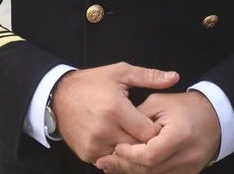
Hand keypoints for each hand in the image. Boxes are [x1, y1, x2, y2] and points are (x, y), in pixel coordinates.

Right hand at [51, 62, 179, 163]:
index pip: (149, 133)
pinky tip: (118, 141)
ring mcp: (95, 144)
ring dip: (131, 149)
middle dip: (146, 142)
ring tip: (133, 136)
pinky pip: (111, 160)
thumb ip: (149, 76)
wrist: (59, 96)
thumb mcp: (120, 72)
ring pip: (125, 156)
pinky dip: (117, 153)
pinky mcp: (87, 153)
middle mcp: (105, 129)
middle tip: (147, 133)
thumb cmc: (91, 83)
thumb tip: (174, 77)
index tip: (158, 125)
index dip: (157, 131)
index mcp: (116, 109)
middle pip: (138, 147)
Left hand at [95, 90, 219, 173]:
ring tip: (110, 165)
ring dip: (131, 172)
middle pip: (150, 170)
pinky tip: (129, 168)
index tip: (117, 146)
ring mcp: (189, 168)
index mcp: (180, 135)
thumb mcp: (159, 103)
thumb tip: (117, 131)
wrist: (213, 117)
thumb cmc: (184, 106)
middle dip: (125, 166)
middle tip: (104, 161)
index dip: (131, 154)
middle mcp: (187, 156)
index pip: (151, 154)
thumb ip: (138, 117)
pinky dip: (144, 173)